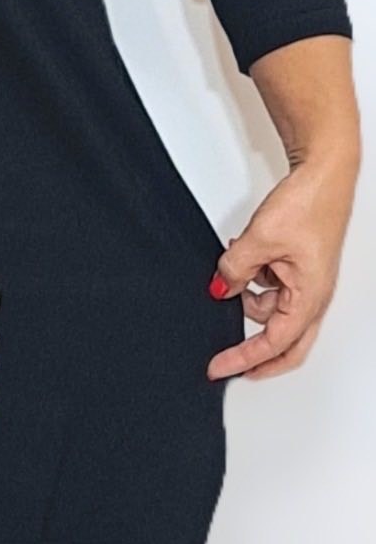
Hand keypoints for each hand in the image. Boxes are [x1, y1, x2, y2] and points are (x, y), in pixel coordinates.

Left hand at [205, 153, 356, 381]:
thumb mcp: (260, 239)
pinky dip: (253, 276)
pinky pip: (272, 284)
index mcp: (310, 298)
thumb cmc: (309, 205)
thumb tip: (219, 287)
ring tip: (233, 267)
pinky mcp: (300, 266)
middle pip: (284, 343)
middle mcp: (313, 296)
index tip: (219, 369)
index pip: (274, 344)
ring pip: (272, 307)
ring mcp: (308, 281)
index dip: (243, 358)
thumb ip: (235, 268)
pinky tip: (243, 255)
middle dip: (254, 353)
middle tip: (225, 361)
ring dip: (248, 295)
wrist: (324, 175)